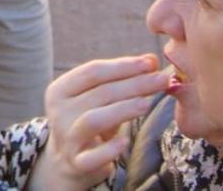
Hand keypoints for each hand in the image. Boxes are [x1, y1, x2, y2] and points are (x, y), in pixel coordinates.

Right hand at [27, 56, 174, 190]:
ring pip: (94, 119)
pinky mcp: (77, 162)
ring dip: (123, 110)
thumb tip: (151, 59)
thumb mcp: (97, 99)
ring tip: (147, 104)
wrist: (66, 160)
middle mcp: (59, 111)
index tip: (152, 62)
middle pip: (100, 93)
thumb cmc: (88, 120)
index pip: (93, 71)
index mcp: (60, 90)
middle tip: (163, 79)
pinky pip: (93, 156)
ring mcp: (67, 137)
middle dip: (135, 84)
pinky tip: (125, 141)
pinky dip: (109, 149)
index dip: (124, 65)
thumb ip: (120, 80)